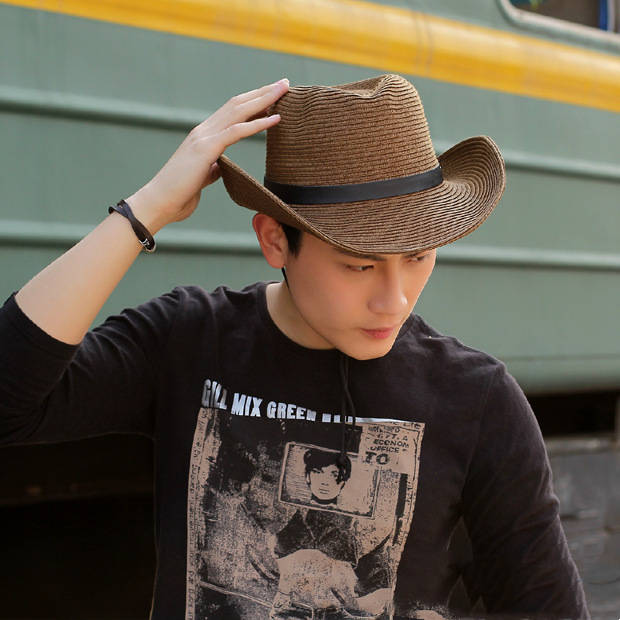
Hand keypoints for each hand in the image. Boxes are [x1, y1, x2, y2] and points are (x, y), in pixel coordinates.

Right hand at [127, 78, 288, 231]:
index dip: (253, 101)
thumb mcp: (201, 177)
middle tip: (285, 83)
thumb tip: (220, 166)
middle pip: (238, 103)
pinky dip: (258, 123)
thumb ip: (211, 167)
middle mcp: (204, 131)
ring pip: (239, 110)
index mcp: (203, 136)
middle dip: (262, 92)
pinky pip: (237, 131)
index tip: (273, 96)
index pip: (232, 112)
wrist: (159, 202)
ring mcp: (204, 137)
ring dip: (264, 99)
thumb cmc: (178, 194)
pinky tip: (276, 118)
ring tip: (284, 90)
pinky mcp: (206, 149)